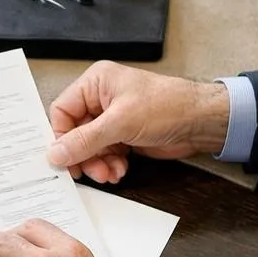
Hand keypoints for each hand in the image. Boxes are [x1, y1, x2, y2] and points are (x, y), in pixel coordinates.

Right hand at [47, 61, 229, 183]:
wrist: (201, 122)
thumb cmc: (169, 105)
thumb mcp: (121, 123)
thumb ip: (85, 139)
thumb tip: (56, 153)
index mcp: (96, 83)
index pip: (62, 110)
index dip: (60, 136)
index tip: (63, 158)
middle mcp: (101, 99)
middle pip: (74, 132)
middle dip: (82, 155)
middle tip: (89, 171)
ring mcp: (112, 119)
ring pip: (89, 147)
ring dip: (97, 163)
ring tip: (108, 173)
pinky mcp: (123, 136)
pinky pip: (104, 154)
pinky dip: (109, 165)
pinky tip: (119, 170)